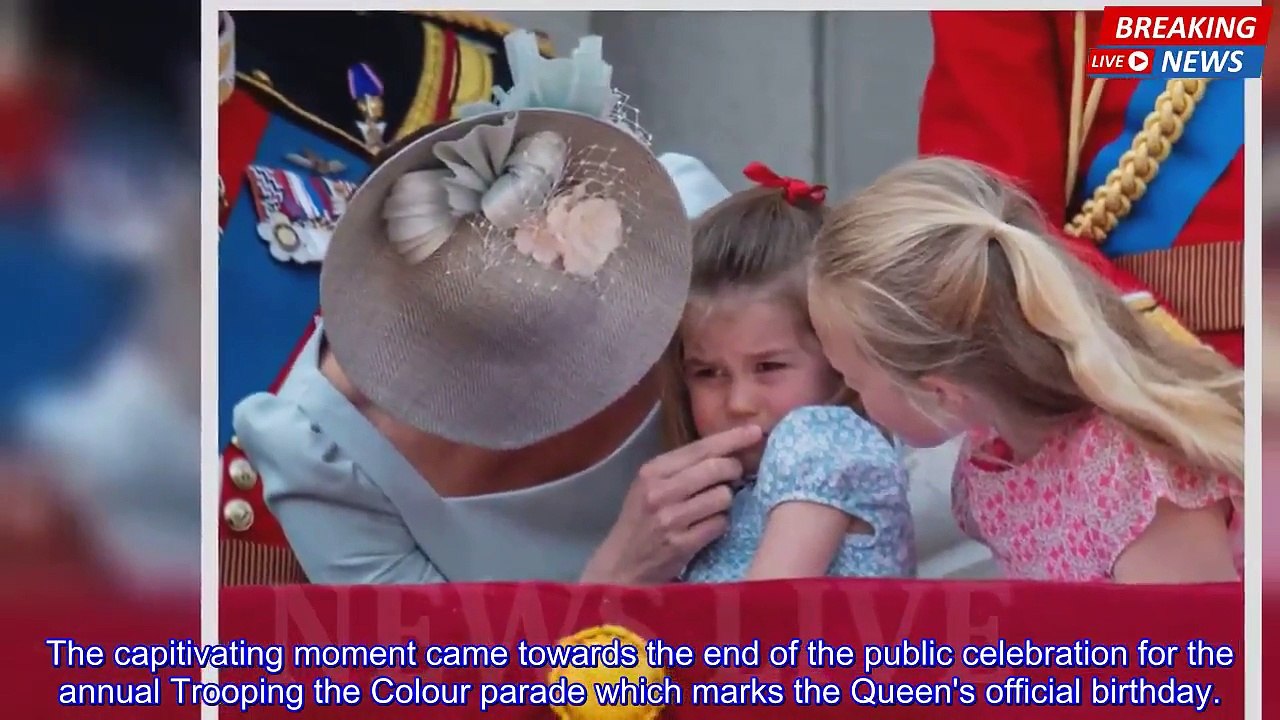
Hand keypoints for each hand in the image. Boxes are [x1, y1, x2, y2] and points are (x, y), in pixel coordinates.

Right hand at [580, 424, 762, 583]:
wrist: (622, 565)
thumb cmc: (641, 521)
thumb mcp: (650, 486)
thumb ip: (683, 468)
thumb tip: (729, 451)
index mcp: (653, 470)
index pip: (700, 448)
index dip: (732, 438)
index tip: (756, 432)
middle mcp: (660, 491)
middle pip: (717, 468)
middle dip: (734, 470)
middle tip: (735, 476)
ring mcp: (671, 518)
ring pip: (723, 497)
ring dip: (725, 502)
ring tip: (711, 508)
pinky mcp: (682, 544)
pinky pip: (720, 524)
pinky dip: (720, 524)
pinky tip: (706, 528)